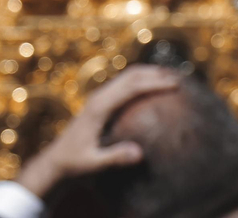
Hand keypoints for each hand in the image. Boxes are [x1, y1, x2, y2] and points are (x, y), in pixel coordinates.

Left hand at [14, 65, 182, 197]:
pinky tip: (154, 89)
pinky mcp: (101, 103)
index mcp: (99, 107)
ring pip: (127, 77)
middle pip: (130, 76)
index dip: (153, 83)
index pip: (130, 88)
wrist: (56, 159)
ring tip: (172, 78)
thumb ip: (115, 157)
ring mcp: (99, 98)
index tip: (175, 85)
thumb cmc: (74, 163)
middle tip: (180, 77)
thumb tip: (140, 153)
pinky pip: (123, 86)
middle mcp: (99, 97)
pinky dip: (141, 82)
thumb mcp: (93, 163)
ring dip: (148, 74)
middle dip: (155, 73)